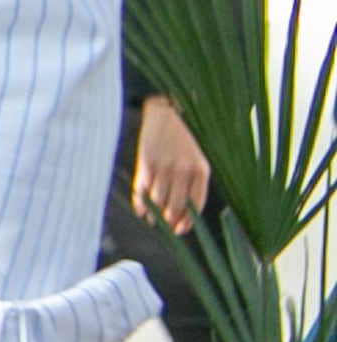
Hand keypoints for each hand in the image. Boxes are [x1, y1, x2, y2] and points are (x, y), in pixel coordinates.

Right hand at [132, 97, 212, 232]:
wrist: (164, 112)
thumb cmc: (180, 138)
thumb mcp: (194, 157)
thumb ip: (190, 181)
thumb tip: (179, 210)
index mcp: (200, 169)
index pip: (196, 203)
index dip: (187, 220)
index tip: (179, 229)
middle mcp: (184, 170)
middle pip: (176, 205)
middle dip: (169, 219)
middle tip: (164, 226)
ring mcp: (165, 166)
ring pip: (159, 200)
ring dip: (153, 213)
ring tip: (150, 219)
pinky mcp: (146, 162)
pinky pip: (142, 190)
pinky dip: (140, 202)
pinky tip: (140, 209)